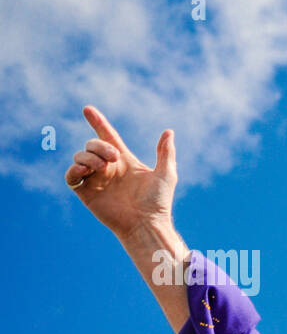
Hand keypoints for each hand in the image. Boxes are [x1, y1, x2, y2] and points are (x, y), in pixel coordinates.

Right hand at [65, 105, 177, 241]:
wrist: (146, 224)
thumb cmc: (158, 202)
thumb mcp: (165, 174)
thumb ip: (165, 152)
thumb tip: (168, 131)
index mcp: (124, 161)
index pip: (108, 136)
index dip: (98, 122)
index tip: (88, 109)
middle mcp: (108, 168)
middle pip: (92, 144)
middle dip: (100, 146)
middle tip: (114, 158)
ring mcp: (96, 180)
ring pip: (80, 156)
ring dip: (89, 157)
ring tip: (103, 167)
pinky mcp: (86, 193)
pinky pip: (71, 176)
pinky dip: (74, 170)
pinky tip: (84, 171)